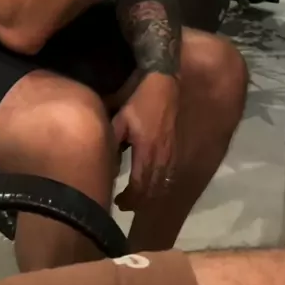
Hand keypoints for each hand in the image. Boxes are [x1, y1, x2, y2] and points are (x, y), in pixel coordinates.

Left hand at [112, 74, 178, 211]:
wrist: (170, 83)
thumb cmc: (143, 98)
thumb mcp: (122, 116)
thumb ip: (113, 139)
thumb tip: (106, 161)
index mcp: (147, 152)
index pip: (139, 187)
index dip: (129, 199)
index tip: (118, 202)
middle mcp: (163, 159)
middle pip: (152, 191)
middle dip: (139, 201)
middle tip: (125, 202)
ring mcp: (173, 154)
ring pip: (163, 185)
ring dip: (150, 194)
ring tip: (137, 195)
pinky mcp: (178, 148)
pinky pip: (170, 174)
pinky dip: (160, 184)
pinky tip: (152, 180)